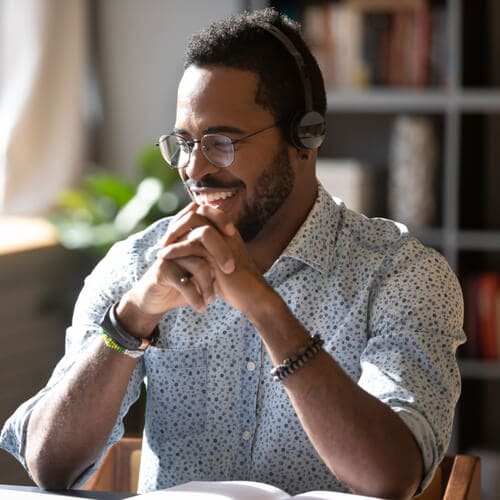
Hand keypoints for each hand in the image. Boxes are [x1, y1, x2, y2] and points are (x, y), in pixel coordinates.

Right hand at [116, 203, 234, 335]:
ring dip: (208, 285)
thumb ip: (215, 258)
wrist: (156, 299)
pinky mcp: (162, 271)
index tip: (233, 233)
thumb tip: (242, 253)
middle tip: (230, 271)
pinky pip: (185, 282)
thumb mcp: (201, 270)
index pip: (205, 216)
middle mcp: (179, 242)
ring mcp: (170, 255)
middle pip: (203, 237)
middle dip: (221, 254)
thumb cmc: (184, 282)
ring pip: (198, 264)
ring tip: (212, 301)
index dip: (220, 219)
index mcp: (188, 237)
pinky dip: (196, 297)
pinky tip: (201, 307)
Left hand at [159, 204, 270, 314]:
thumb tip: (190, 247)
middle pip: (198, 211)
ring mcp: (223, 240)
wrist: (252, 297)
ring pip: (194, 224)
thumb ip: (208, 252)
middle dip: (178, 223)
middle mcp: (226, 231)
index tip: (172, 232)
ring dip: (174, 233)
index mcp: (228, 230)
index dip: (185, 218)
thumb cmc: (237, 283)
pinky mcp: (218, 254)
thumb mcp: (220, 263)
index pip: (204, 210)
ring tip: (161, 248)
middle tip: (165, 239)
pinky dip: (175, 249)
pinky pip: (192, 244)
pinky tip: (164, 256)